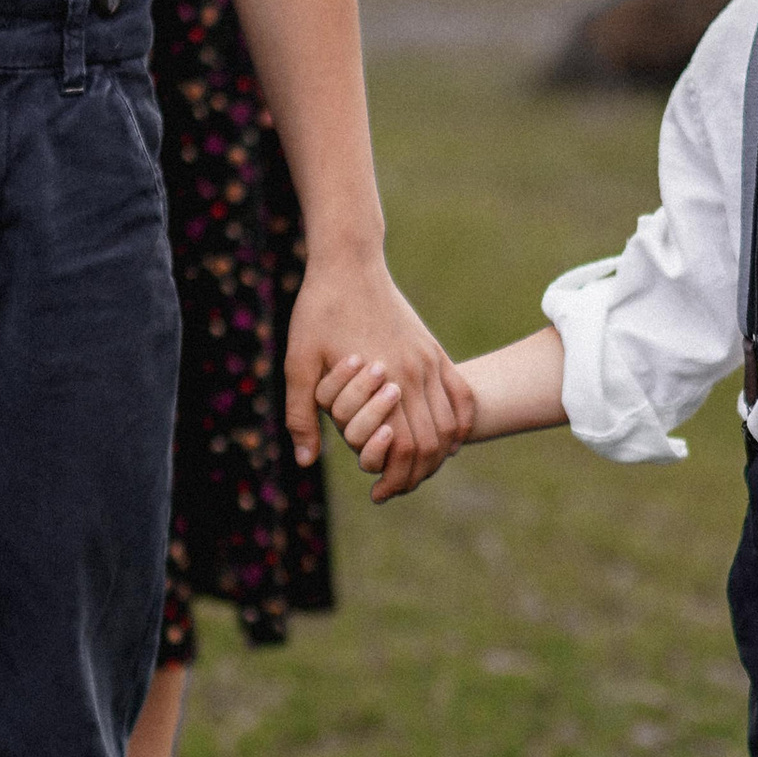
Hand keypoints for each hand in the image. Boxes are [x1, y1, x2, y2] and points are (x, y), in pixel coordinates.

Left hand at [286, 266, 472, 498]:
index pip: (406, 448)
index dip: (396, 479)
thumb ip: (300, 414)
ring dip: (438, 455)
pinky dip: (459, 423)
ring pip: (450, 424)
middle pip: (433, 443)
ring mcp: (430, 361)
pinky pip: (459, 395)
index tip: (378, 493)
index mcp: (385, 381)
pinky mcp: (434, 350)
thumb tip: (305, 462)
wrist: (348, 263)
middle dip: (417, 475)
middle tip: (394, 489)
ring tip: (416, 470)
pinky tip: (446, 440)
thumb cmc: (318, 311)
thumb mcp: (297, 362)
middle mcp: (416, 374)